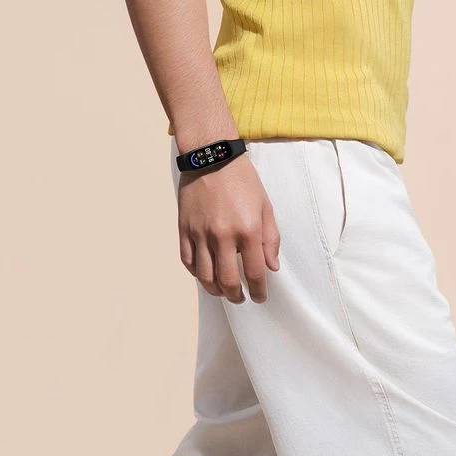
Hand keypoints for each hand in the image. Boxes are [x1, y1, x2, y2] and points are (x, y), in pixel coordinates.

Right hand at [177, 153, 279, 302]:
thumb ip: (270, 239)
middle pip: (227, 280)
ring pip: (205, 276)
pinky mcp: (184, 229)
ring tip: (222, 291)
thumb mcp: (265, 206)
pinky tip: (204, 274)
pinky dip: (196, 273)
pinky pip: (188, 260)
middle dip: (236, 295)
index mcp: (247, 230)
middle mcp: (222, 235)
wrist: (212, 157)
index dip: (258, 290)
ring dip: (215, 289)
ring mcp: (200, 233)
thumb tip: (271, 267)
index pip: (254, 273)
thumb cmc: (242, 179)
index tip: (260, 296)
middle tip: (240, 298)